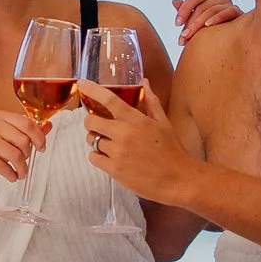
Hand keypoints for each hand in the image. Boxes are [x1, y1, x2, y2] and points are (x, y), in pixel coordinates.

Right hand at [0, 111, 45, 188]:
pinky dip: (12, 175)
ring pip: (16, 155)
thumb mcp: (5, 138)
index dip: (39, 137)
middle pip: (23, 140)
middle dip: (29, 155)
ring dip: (22, 169)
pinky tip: (10, 176)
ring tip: (20, 173)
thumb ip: (26, 132)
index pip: (27, 123)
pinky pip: (4, 167)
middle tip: (26, 163)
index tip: (41, 148)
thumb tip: (48, 125)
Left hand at [74, 80, 194, 205]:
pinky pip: (93, 158)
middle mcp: (124, 134)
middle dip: (91, 121)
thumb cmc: (172, 149)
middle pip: (91, 121)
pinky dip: (98, 156)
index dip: (92, 89)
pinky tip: (109, 157)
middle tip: (99, 125)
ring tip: (109, 144)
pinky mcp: (115, 170)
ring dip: (96, 140)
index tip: (82, 84)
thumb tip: (144, 82)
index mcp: (136, 120)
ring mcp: (118, 153)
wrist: (178, 179)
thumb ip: (151, 101)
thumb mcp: (163, 122)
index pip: (108, 99)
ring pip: (92, 140)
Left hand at [174, 0, 242, 47]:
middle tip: (183, 37)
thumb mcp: (198, 21)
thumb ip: (187, 12)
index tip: (177, 24)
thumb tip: (174, 1)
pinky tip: (208, 25)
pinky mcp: (239, 12)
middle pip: (202, 6)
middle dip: (190, 23)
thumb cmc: (214, 29)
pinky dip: (217, 18)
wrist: (235, 38)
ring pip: (212, 9)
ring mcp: (230, 3)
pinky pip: (227, 11)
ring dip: (199, 23)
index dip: (184, 9)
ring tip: (191, 35)